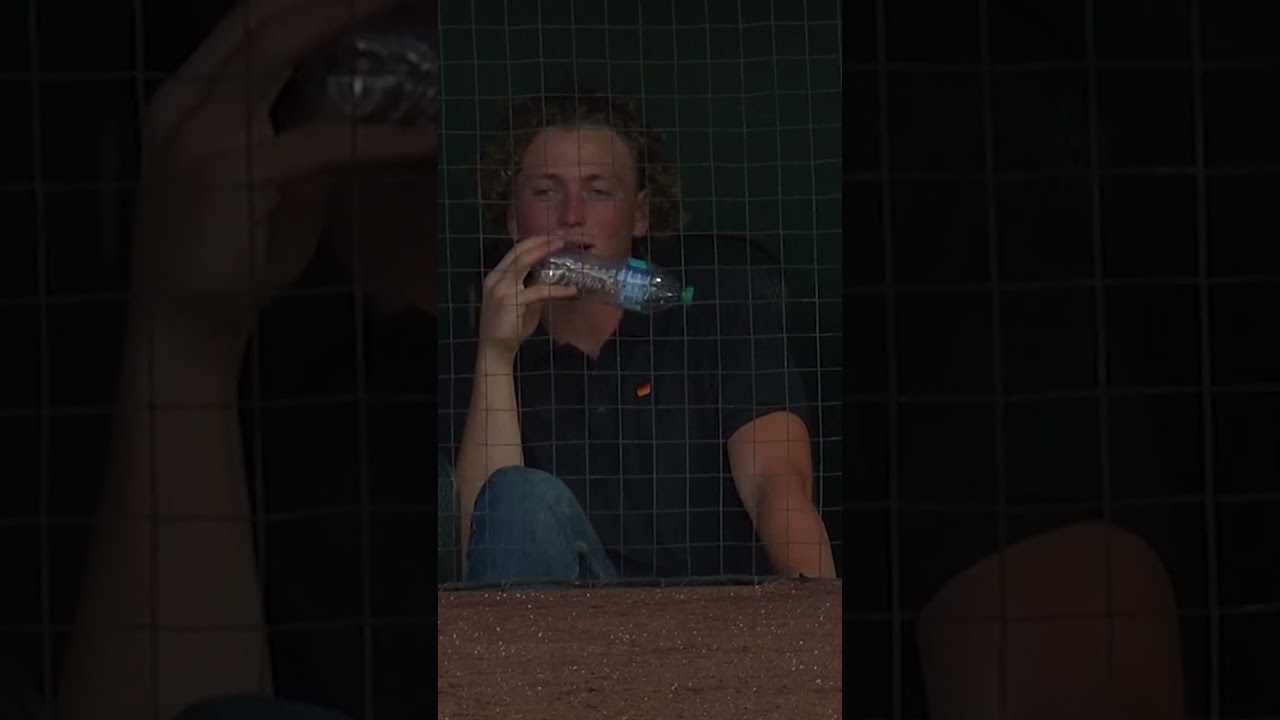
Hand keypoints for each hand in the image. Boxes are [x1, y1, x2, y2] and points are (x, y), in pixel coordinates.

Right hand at [130, 0, 436, 348]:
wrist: (184, 321)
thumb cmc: (231, 254)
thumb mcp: (270, 180)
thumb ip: (303, 135)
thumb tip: (367, 110)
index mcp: (191, 94)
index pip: (250, 18)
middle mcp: (188, 99)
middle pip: (261, 13)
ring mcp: (203, 131)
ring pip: (278, 49)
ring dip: (349, 21)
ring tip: (415, 11)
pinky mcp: (232, 172)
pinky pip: (320, 142)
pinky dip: (382, 138)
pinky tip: (429, 139)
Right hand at [477, 236, 577, 361]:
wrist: (494, 350)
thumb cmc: (508, 329)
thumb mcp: (521, 304)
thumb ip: (531, 290)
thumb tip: (549, 280)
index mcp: (496, 277)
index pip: (514, 252)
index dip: (533, 242)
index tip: (550, 237)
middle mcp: (495, 279)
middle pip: (519, 251)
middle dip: (540, 241)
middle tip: (560, 237)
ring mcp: (501, 288)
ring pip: (524, 262)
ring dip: (544, 252)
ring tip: (562, 247)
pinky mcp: (511, 301)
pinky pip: (537, 291)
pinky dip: (556, 289)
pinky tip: (571, 290)